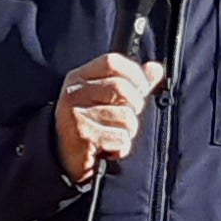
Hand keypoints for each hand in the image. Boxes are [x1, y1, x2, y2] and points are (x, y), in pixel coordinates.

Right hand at [52, 54, 154, 184]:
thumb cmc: (90, 125)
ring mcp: (76, 113)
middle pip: (122, 88)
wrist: (64, 158)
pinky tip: (109, 148)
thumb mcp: (106, 98)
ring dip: (129, 130)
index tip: (141, 89)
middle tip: (126, 118)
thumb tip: (156, 69)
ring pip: (126, 116)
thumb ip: (132, 83)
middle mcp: (74, 92)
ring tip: (114, 134)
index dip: (134, 74)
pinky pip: (121, 138)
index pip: (112, 62)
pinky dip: (122, 147)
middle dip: (135, 106)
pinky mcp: (82, 135)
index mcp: (80, 77)